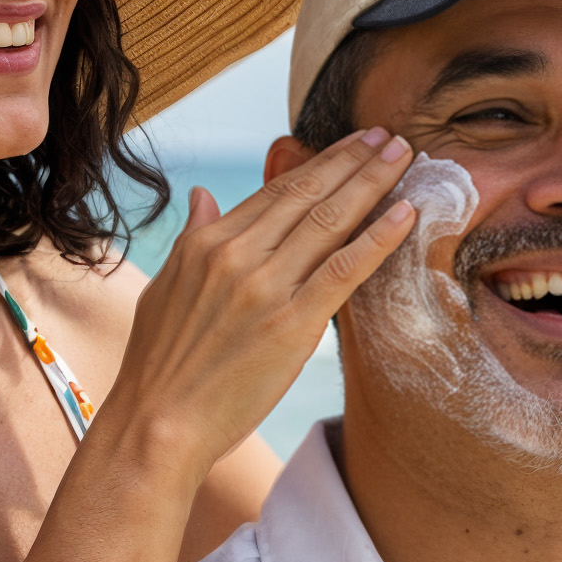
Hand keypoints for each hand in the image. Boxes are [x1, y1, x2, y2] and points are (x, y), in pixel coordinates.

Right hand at [93, 128, 417, 489]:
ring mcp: (265, 287)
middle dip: (354, 160)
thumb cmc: (158, 367)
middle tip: (389, 136)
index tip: (351, 144)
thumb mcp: (165, 288)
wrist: (157, 425)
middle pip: (308, 194)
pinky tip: (404, 213)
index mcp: (207, 243)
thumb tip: (203, 194)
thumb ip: (192, 237)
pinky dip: (378, 238)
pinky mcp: (292, 325)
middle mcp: (237, 255)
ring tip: (404, 157)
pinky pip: (344, 270)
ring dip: (372, 183)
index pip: (276, 190)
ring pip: (330, 221)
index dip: (320, 163)